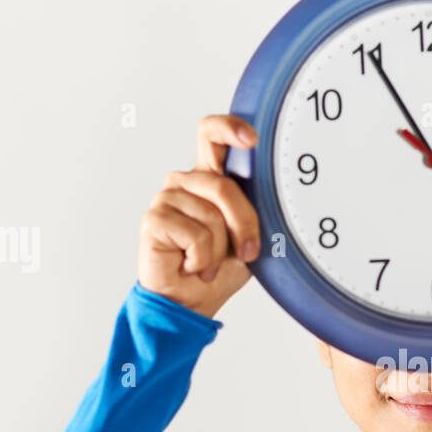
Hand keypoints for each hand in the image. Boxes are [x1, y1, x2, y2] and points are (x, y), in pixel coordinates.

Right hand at [137, 114, 261, 318]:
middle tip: (246, 252)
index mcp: (208, 178)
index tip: (251, 138)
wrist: (191, 303)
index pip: (211, 135)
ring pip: (211, 216)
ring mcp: (167, 198)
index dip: (229, 128)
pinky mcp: (154, 219)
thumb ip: (254, 211)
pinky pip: (194, 234)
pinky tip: (191, 266)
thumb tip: (277, 198)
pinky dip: (202, 259)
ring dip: (219, 250)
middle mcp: (185, 182)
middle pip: (223, 186)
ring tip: (207, 263)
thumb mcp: (248, 238)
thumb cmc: (219, 269)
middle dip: (244, 224)